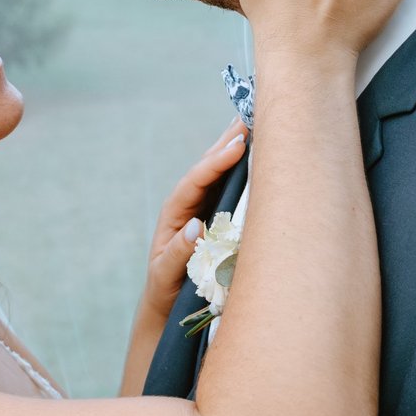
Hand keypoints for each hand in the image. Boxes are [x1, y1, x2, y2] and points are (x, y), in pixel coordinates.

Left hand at [136, 118, 248, 329]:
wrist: (165, 298)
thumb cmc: (166, 287)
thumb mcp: (167, 274)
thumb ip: (179, 254)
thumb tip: (195, 227)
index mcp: (174, 213)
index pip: (196, 181)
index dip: (216, 163)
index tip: (237, 146)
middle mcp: (186, 203)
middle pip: (206, 166)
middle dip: (225, 143)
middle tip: (248, 117)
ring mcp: (199, 205)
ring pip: (216, 170)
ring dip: (232, 147)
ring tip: (250, 121)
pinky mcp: (212, 212)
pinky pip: (225, 183)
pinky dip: (237, 165)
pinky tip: (250, 150)